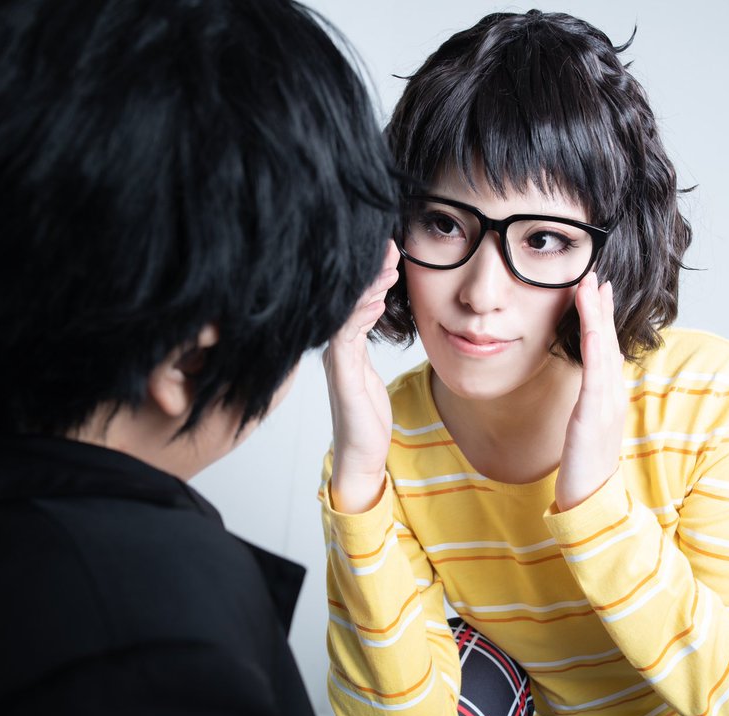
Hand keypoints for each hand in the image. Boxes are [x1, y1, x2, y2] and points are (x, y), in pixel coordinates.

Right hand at [322, 242, 399, 512]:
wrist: (361, 455)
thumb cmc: (367, 416)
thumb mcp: (373, 371)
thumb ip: (369, 340)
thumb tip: (377, 304)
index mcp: (346, 346)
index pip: (357, 301)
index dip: (372, 275)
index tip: (390, 250)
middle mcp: (338, 350)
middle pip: (350, 303)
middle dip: (370, 273)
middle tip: (389, 246)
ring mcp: (338, 362)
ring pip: (348, 315)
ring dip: (368, 290)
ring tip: (387, 268)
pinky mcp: (343, 377)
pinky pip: (347, 339)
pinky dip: (359, 318)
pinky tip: (373, 302)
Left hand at [554, 274, 626, 511]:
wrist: (592, 501)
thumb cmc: (587, 467)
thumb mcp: (587, 427)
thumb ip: (588, 403)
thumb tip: (585, 386)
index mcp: (610, 396)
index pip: (606, 348)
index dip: (602, 318)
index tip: (597, 290)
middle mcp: (613, 395)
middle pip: (608, 342)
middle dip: (601, 308)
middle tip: (595, 276)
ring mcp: (606, 404)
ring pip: (602, 351)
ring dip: (596, 317)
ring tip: (590, 289)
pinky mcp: (593, 416)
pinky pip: (594, 374)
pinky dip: (593, 347)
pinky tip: (590, 328)